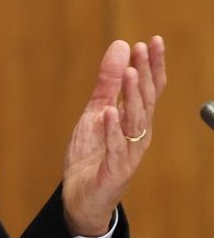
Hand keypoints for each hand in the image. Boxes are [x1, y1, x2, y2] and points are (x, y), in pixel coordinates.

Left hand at [62, 36, 165, 235]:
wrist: (81, 196)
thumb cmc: (93, 153)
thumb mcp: (96, 111)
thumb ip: (108, 82)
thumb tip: (121, 46)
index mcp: (134, 119)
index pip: (150, 89)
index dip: (153, 66)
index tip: (154, 41)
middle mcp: (137, 134)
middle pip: (146, 100)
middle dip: (147, 74)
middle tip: (145, 48)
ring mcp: (128, 153)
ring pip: (135, 121)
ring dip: (133, 96)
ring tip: (131, 72)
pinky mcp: (115, 170)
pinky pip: (116, 148)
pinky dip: (112, 130)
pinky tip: (108, 112)